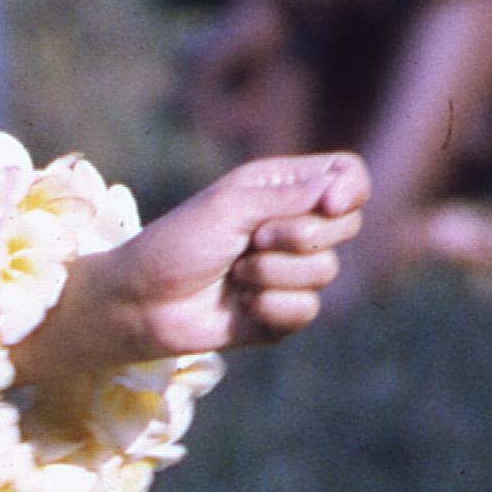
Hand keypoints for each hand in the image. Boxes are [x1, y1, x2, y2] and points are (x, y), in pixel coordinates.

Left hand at [18, 151, 368, 381]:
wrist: (140, 303)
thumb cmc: (176, 244)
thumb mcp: (230, 206)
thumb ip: (289, 196)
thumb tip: (342, 192)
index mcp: (282, 189)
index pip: (347, 177)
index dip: (351, 190)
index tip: (331, 204)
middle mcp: (292, 226)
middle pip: (348, 225)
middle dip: (299, 235)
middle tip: (252, 239)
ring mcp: (290, 272)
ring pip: (326, 271)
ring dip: (272, 273)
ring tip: (234, 275)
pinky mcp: (282, 314)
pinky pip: (307, 310)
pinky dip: (270, 306)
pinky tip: (240, 305)